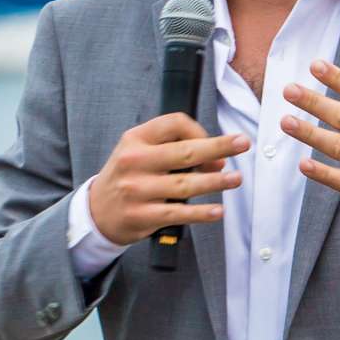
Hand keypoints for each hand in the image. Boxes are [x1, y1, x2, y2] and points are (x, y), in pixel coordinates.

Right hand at [86, 115, 247, 246]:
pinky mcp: (141, 216)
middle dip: (218, 147)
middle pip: (184, 152)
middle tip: (243, 144)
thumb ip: (173, 149)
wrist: (96, 211)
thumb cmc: (128, 177)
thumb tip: (217, 159)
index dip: (199, 130)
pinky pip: (177, 214)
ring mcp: (137, 190)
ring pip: (184, 184)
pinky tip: (217, 210)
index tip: (212, 142)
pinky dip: (200, 213)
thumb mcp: (138, 152)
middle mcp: (134, 162)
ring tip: (236, 179)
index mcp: (135, 139)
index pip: (173, 124)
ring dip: (215, 181)